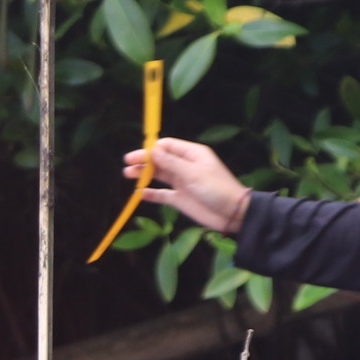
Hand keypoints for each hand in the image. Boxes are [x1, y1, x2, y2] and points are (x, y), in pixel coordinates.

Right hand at [124, 137, 250, 235]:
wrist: (232, 213)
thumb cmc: (216, 188)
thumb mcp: (193, 173)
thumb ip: (171, 163)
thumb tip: (152, 150)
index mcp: (192, 154)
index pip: (167, 146)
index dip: (151, 148)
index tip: (138, 153)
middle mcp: (185, 166)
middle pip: (160, 160)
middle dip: (144, 160)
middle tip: (127, 162)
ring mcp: (182, 182)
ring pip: (158, 175)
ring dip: (143, 174)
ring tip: (127, 174)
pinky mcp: (180, 198)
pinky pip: (161, 194)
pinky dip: (150, 193)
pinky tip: (139, 193)